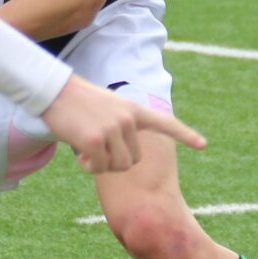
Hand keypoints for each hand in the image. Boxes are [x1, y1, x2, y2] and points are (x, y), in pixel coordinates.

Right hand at [40, 77, 205, 173]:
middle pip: (133, 160)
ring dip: (103, 166)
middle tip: (98, 149)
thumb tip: (127, 159)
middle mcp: (128, 119)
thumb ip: (123, 126)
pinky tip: (80, 156)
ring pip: (118, 167)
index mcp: (134, 109)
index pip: (165, 122)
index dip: (185, 135)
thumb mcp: (109, 107)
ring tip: (89, 150)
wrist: (54, 91)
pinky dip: (90, 167)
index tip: (203, 145)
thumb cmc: (79, 102)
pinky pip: (99, 168)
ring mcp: (112, 129)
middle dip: (116, 161)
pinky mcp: (95, 140)